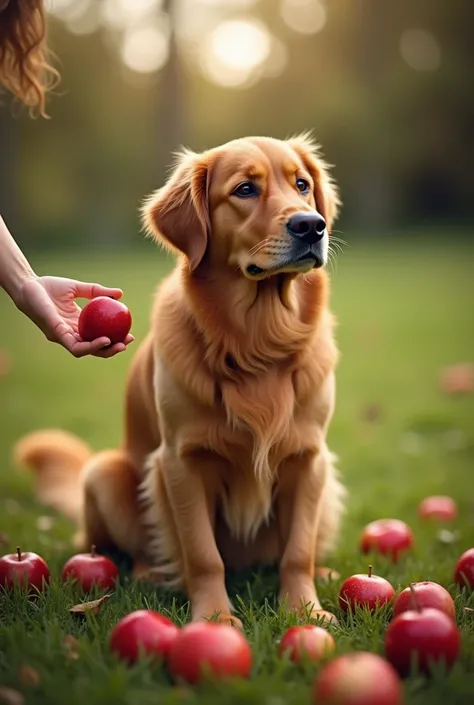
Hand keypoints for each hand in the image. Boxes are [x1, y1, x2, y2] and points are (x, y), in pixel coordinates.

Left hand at [16, 276, 133, 357]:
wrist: (30, 286)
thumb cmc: (51, 286)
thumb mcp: (79, 288)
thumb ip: (98, 291)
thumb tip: (120, 293)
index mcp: (77, 325)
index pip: (97, 337)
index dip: (114, 339)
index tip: (129, 333)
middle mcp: (71, 334)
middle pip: (94, 349)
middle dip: (112, 350)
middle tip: (127, 342)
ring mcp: (64, 336)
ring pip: (86, 351)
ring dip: (104, 351)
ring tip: (119, 345)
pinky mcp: (57, 335)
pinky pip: (76, 345)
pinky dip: (91, 345)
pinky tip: (104, 340)